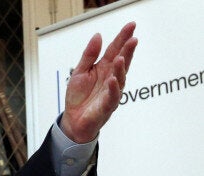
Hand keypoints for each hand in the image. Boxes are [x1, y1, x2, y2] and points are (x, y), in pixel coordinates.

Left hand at [61, 22, 137, 142]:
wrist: (73, 119)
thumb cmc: (78, 96)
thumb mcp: (79, 71)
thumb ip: (89, 55)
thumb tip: (98, 35)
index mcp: (104, 68)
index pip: (115, 50)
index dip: (122, 38)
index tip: (131, 26)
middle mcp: (111, 78)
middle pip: (121, 62)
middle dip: (127, 50)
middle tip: (133, 39)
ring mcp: (111, 92)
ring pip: (120, 79)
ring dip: (121, 68)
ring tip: (121, 57)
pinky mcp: (107, 106)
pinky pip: (112, 97)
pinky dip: (113, 88)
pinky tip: (112, 80)